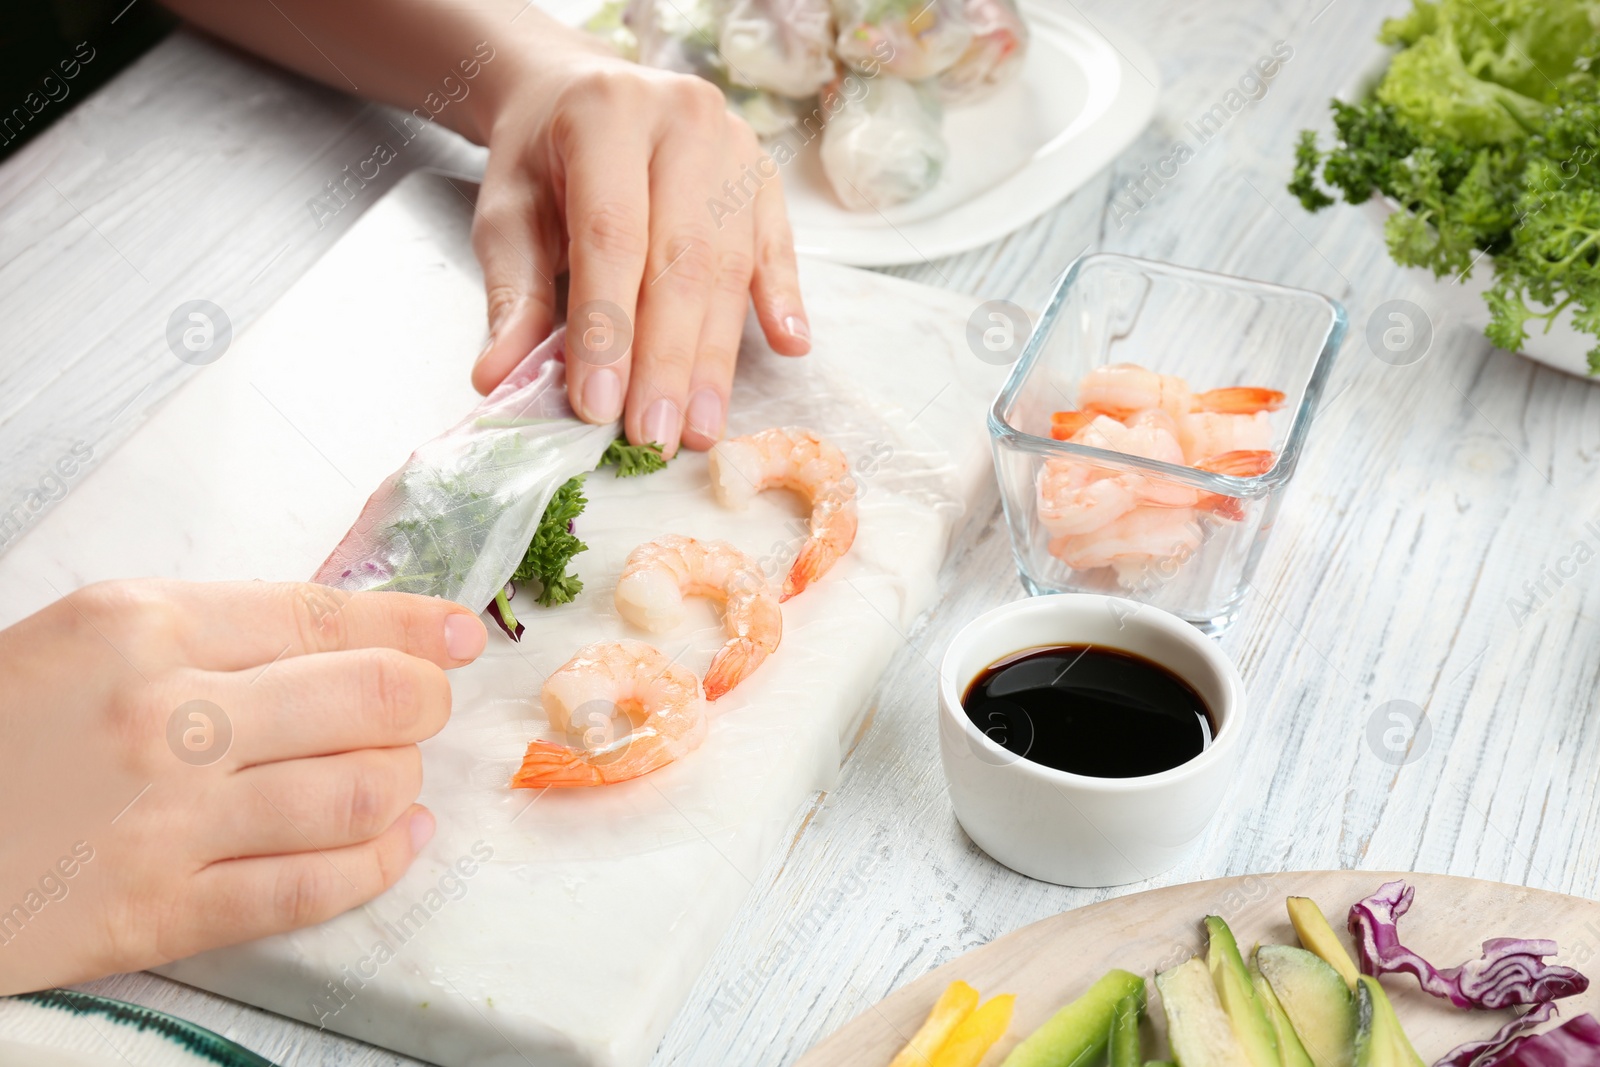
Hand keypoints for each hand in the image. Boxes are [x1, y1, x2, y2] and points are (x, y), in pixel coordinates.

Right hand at [0, 580, 486, 993]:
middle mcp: (167, 713)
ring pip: (362, 791)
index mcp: (140, 623)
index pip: (326, 615)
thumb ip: (203, 634)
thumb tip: (337, 639)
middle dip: (425, 700)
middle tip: (427, 706)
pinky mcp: (160, 912)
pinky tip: (396, 843)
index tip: (459, 635)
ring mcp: (169, 819)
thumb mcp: (78, 641)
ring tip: (398, 774)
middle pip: (371, 698)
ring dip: (404, 780)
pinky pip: (313, 886)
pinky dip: (380, 863)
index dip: (417, 625)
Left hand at [467, 27, 810, 456]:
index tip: (599, 406)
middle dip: (667, 359)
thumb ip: (514, 296)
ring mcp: (734, 144)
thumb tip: (499, 378)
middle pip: (681, 257)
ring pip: (729, 264)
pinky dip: (782, 299)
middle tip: (655, 435)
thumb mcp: (508, 216)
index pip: (612, 236)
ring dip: (714, 356)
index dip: (609, 329)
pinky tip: (788, 346)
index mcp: (606, 115)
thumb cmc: (542, 162)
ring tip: (698, 425)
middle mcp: (682, 119)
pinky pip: (776, 245)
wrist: (578, 94)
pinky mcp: (764, 173)